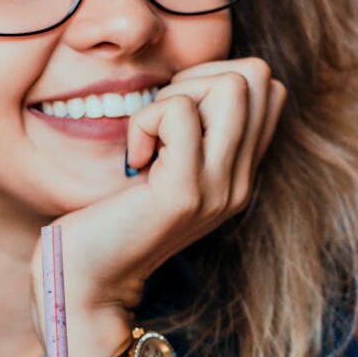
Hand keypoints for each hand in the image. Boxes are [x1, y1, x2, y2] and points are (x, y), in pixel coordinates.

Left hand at [30, 57, 287, 356]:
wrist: (90, 279)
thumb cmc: (111, 217)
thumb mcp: (165, 172)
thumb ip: (191, 134)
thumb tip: (190, 81)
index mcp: (239, 174)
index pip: (267, 89)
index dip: (214, 79)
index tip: (172, 114)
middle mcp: (239, 182)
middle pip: (257, 77)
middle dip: (198, 78)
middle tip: (159, 121)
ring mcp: (218, 189)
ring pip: (231, 85)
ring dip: (176, 96)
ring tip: (149, 138)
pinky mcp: (184, 193)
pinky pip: (179, 112)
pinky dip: (146, 120)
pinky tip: (134, 158)